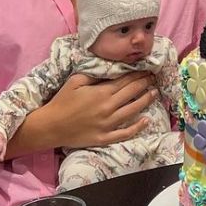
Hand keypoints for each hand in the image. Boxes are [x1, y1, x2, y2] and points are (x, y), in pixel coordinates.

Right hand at [37, 72, 156, 148]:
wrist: (50, 126)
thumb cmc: (62, 101)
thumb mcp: (75, 81)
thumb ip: (94, 73)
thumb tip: (109, 67)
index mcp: (102, 93)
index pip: (126, 80)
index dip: (138, 74)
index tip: (148, 69)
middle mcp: (108, 107)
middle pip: (132, 93)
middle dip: (145, 84)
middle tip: (155, 78)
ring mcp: (107, 124)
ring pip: (132, 111)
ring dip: (145, 101)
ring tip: (155, 93)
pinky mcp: (104, 138)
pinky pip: (124, 134)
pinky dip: (137, 128)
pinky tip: (146, 121)